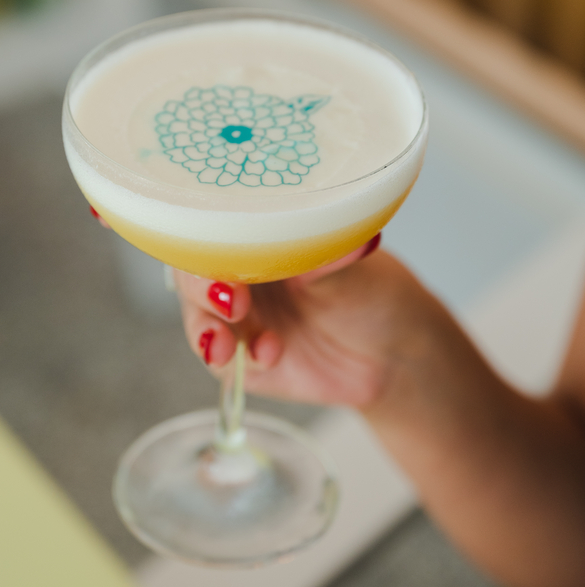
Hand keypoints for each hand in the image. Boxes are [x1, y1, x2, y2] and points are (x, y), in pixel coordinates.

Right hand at [174, 235, 434, 408]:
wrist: (393, 355)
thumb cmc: (372, 294)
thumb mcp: (353, 268)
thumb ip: (330, 254)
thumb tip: (352, 234)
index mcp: (259, 236)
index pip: (212, 227)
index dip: (206, 238)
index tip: (221, 252)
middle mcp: (239, 273)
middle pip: (193, 273)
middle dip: (202, 287)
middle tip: (231, 300)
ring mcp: (238, 318)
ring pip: (198, 318)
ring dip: (207, 329)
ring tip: (225, 344)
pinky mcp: (242, 359)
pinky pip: (221, 358)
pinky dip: (236, 357)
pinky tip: (268, 354)